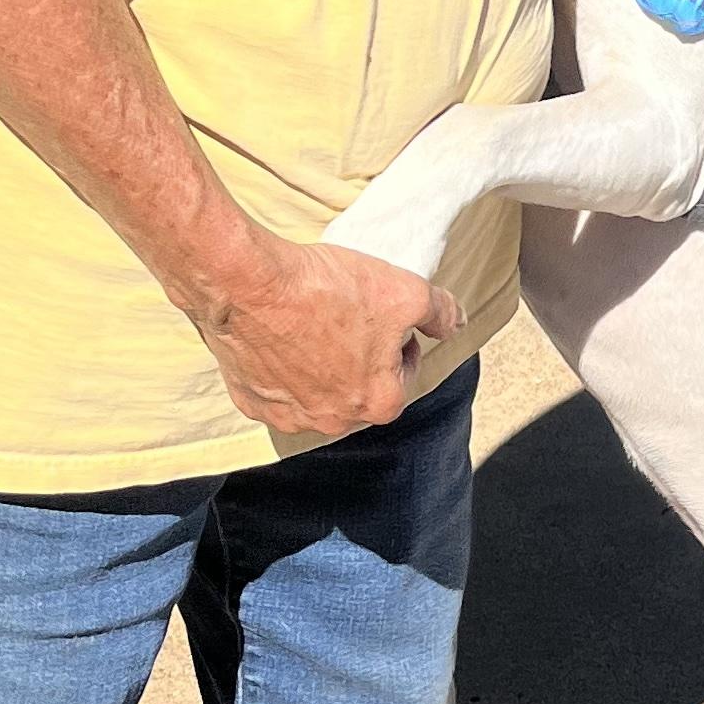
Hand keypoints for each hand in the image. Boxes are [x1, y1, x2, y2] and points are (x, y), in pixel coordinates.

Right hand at [189, 231, 460, 437]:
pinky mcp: (250, 398)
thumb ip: (440, 310)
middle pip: (360, 388)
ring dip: (321, 364)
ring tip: (313, 322)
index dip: (401, 340)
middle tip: (350, 317)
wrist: (248, 284)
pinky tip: (279, 334)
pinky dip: (279, 366)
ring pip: (315, 392)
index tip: (386, 318)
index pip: (405, 374)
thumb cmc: (325, 290)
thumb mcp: (405, 290)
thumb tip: (455, 323)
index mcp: (378, 402)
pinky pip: (273, 388)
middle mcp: (333, 420)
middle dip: (361, 356)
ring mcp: (287, 414)